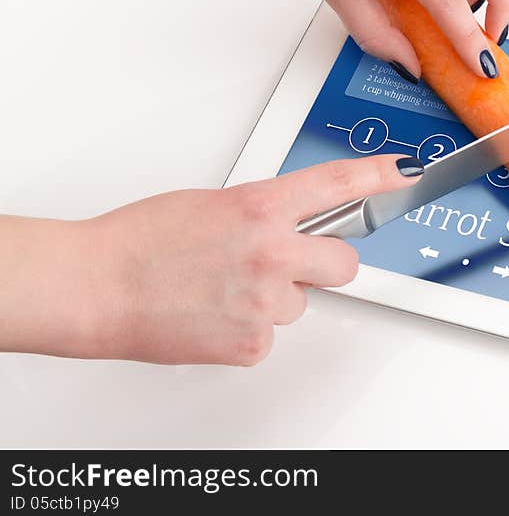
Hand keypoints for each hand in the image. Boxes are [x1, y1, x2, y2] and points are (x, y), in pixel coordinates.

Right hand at [0, 155, 423, 365]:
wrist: (96, 286)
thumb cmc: (140, 241)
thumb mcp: (212, 206)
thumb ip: (261, 214)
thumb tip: (287, 226)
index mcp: (259, 207)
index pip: (338, 185)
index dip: (380, 177)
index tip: (405, 172)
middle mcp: (271, 251)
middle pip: (343, 264)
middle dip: (322, 265)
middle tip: (285, 265)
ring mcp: (265, 300)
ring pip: (299, 303)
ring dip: (272, 299)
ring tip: (222, 291)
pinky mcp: (253, 343)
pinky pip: (270, 336)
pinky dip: (248, 330)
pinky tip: (213, 315)